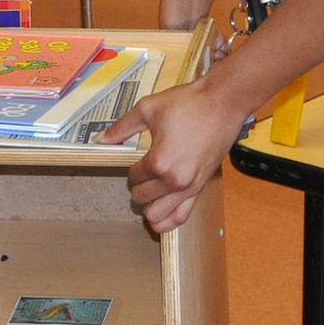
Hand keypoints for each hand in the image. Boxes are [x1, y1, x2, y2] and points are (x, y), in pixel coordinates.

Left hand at [98, 78, 246, 233]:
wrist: (223, 103)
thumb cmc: (189, 104)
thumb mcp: (148, 110)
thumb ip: (121, 127)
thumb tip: (100, 138)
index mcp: (160, 162)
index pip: (134, 178)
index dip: (131, 170)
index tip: (135, 161)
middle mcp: (175, 180)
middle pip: (143, 199)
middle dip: (137, 189)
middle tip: (140, 175)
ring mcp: (190, 186)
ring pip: (160, 215)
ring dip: (149, 207)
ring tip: (148, 194)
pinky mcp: (202, 187)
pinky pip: (182, 216)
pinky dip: (168, 220)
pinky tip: (160, 218)